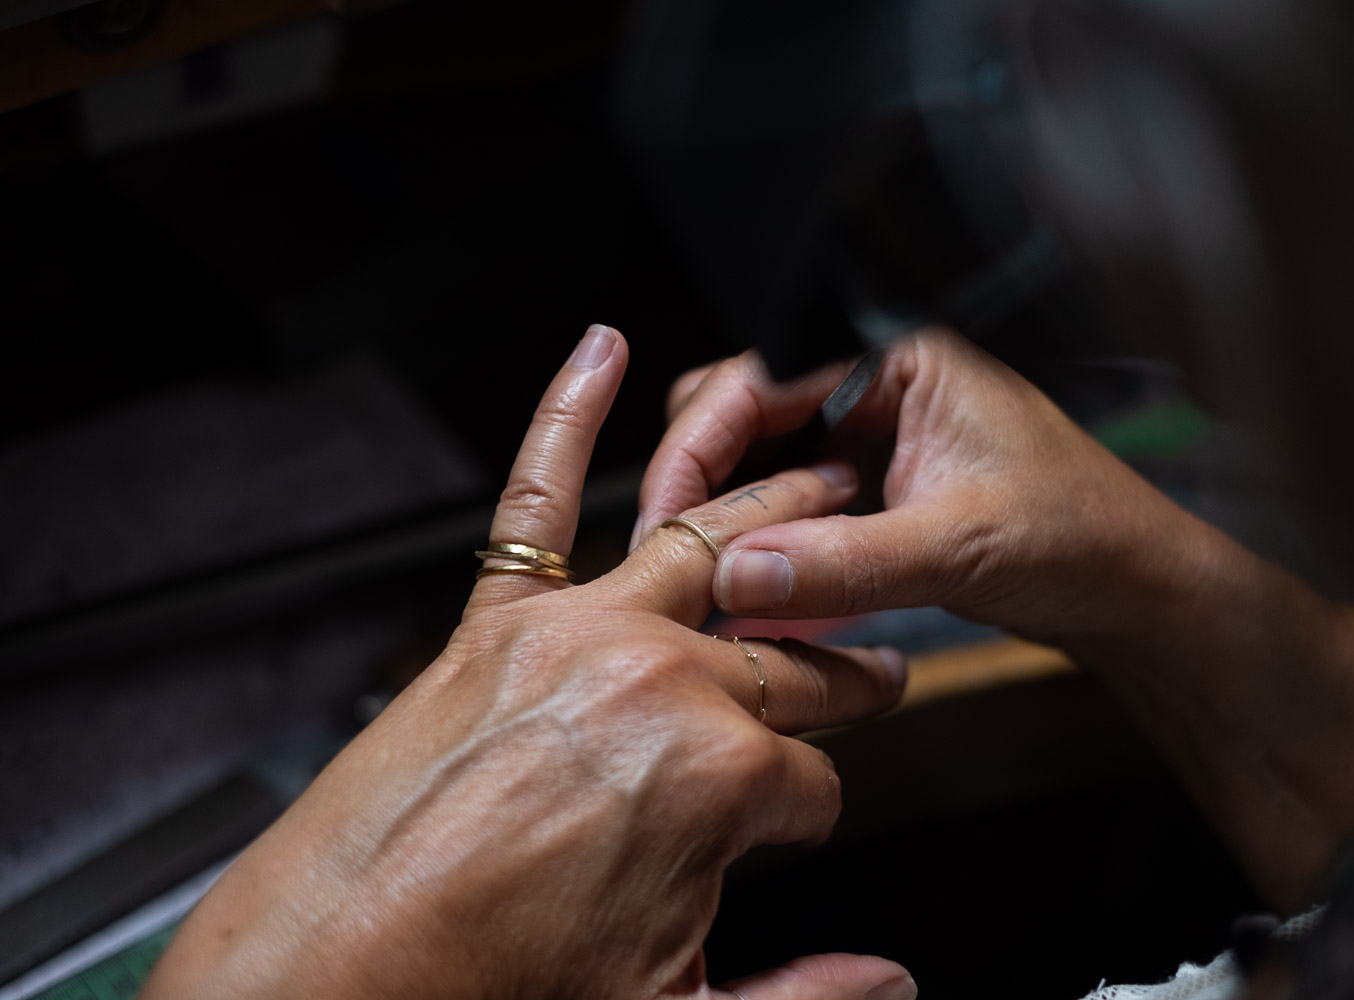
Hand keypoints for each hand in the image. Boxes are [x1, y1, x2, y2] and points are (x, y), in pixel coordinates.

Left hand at [143, 326, 915, 999]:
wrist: (332, 981)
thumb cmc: (490, 993)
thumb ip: (805, 998)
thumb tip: (888, 981)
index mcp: (718, 779)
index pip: (814, 779)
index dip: (813, 811)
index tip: (799, 824)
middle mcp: (657, 683)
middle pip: (785, 659)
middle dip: (840, 668)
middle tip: (873, 663)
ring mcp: (574, 635)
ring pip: (707, 544)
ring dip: (776, 507)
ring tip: (828, 472)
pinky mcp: (494, 619)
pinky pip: (535, 497)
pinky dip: (565, 412)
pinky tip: (598, 355)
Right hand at [637, 326, 1198, 647]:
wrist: (1132, 591)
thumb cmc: (1081, 537)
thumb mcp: (960, 546)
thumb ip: (847, 560)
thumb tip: (735, 574)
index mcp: (895, 357)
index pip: (756, 375)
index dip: (696, 444)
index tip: (667, 517)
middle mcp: (872, 384)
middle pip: (736, 412)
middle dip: (697, 482)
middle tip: (675, 559)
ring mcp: (866, 437)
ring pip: (752, 462)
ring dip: (721, 518)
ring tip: (702, 586)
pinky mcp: (865, 489)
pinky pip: (782, 505)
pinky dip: (757, 545)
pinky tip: (749, 593)